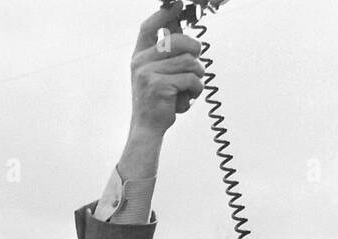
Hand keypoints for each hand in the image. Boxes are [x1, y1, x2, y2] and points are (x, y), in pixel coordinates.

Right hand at [128, 3, 203, 139]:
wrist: (148, 128)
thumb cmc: (158, 99)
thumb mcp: (159, 72)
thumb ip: (168, 53)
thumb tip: (180, 27)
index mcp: (139, 56)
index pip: (149, 27)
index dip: (164, 14)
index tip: (179, 4)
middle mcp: (140, 62)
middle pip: (177, 40)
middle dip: (194, 51)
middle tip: (197, 65)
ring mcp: (147, 73)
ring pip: (189, 61)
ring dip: (197, 75)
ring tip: (190, 88)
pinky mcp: (158, 86)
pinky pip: (190, 79)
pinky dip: (196, 90)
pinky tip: (187, 99)